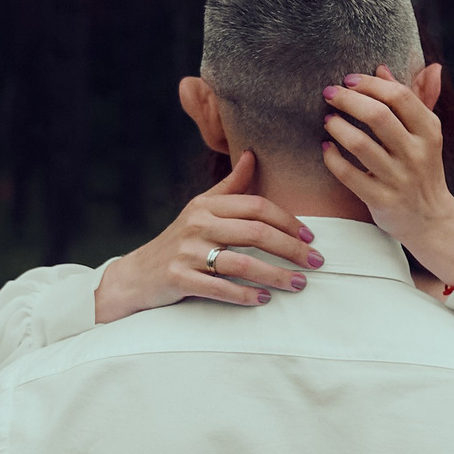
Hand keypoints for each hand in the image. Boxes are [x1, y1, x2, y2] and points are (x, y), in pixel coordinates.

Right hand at [93, 152, 321, 319]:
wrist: (137, 274)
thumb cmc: (179, 240)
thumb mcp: (201, 208)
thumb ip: (230, 186)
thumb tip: (252, 154)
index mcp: (206, 205)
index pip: (256, 206)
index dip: (287, 221)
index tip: (310, 236)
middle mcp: (196, 224)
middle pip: (255, 233)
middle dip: (291, 249)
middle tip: (316, 261)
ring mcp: (186, 252)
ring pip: (241, 264)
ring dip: (276, 275)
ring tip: (299, 284)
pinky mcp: (177, 279)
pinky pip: (218, 288)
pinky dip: (244, 295)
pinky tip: (264, 299)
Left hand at [321, 67, 453, 286]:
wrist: (431, 220)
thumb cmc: (423, 168)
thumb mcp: (427, 133)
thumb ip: (417, 98)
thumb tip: (398, 66)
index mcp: (429, 131)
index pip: (399, 96)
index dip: (370, 84)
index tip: (349, 79)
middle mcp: (416, 153)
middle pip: (378, 116)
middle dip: (348, 99)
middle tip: (329, 93)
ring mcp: (399, 178)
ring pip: (360, 144)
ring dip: (338, 127)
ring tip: (327, 119)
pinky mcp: (381, 200)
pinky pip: (349, 175)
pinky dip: (332, 159)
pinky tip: (326, 148)